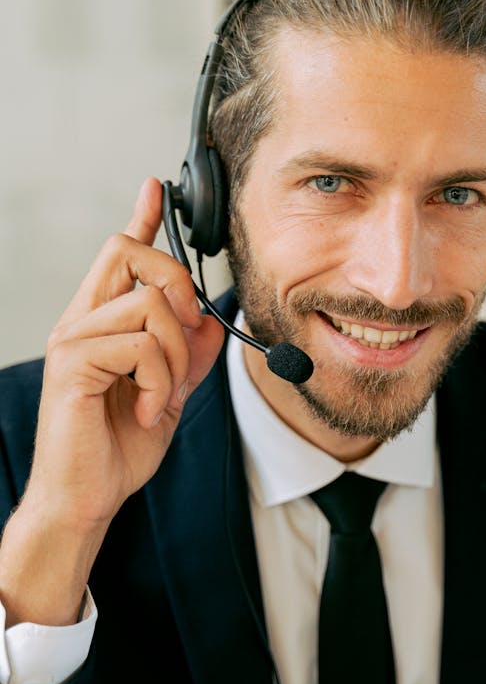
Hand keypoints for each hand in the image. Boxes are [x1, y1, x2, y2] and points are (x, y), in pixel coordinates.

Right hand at [0, 178, 224, 625]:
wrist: (87, 498)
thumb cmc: (117, 448)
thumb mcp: (169, 394)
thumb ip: (189, 356)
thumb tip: (214, 321)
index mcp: (103, 322)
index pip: (121, 254)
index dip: (141, 217)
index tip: (156, 186)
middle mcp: (82, 320)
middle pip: (132, 253)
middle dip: (179, 286)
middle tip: (189, 335)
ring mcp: (74, 339)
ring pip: (151, 306)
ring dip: (177, 356)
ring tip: (162, 396)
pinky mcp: (75, 365)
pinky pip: (142, 346)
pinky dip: (162, 381)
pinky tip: (149, 409)